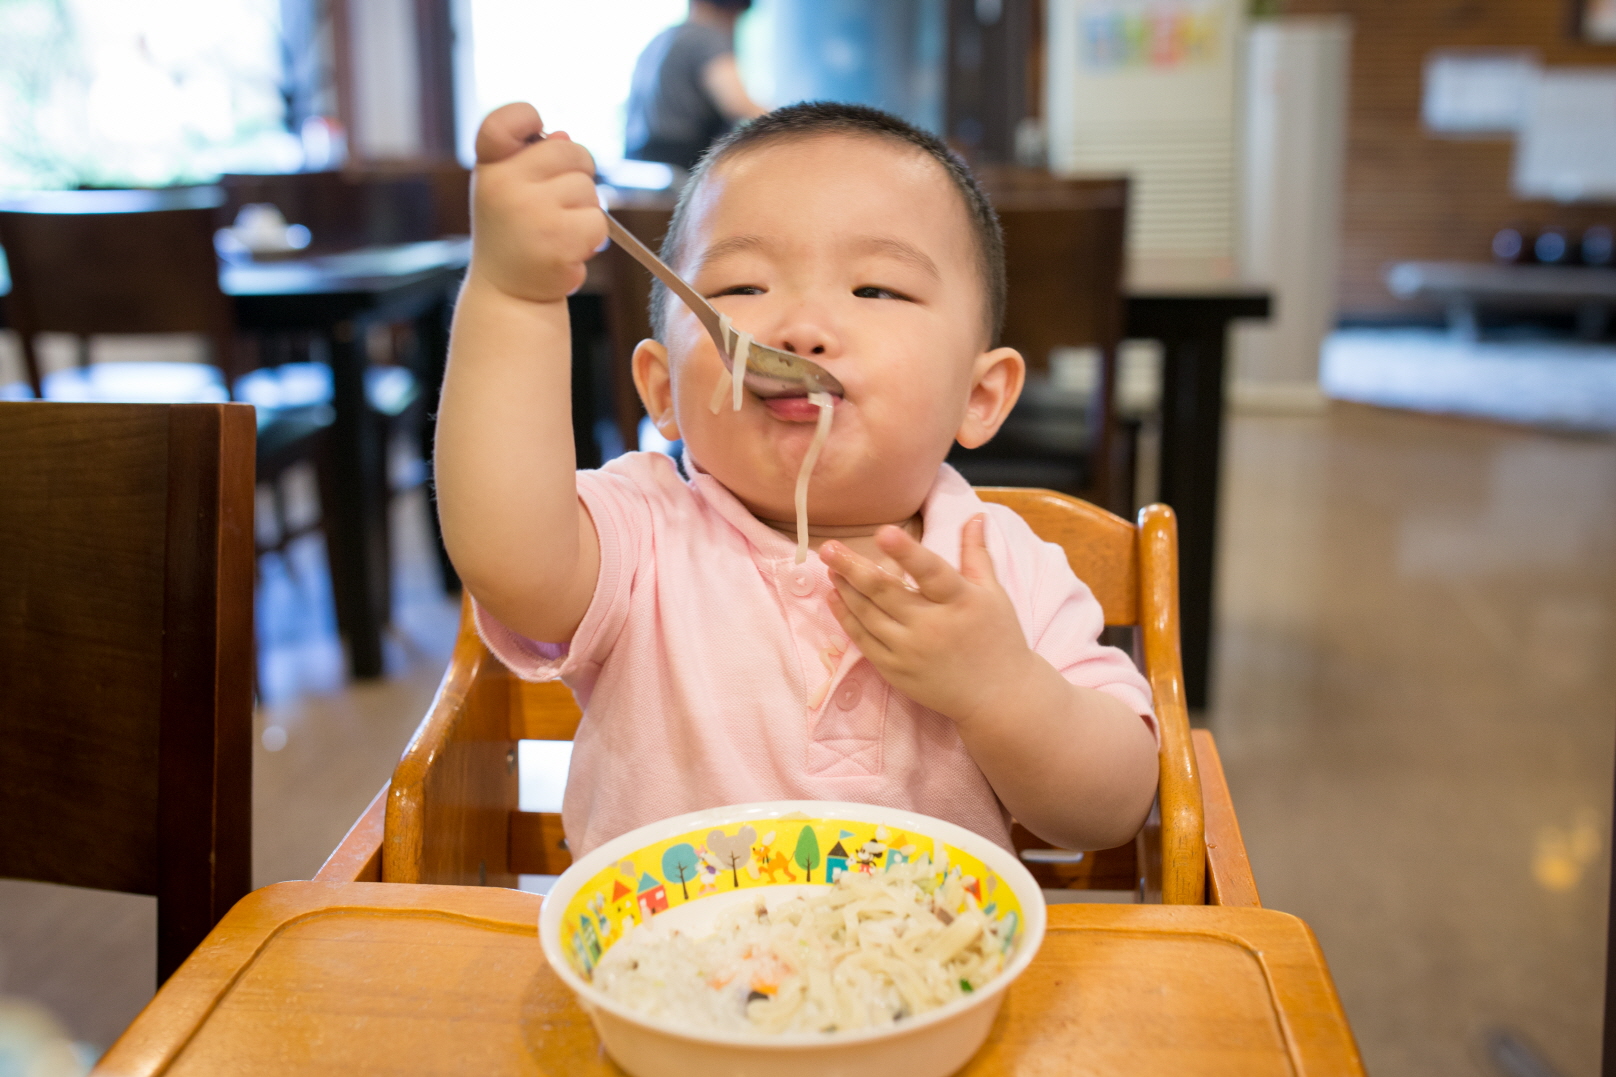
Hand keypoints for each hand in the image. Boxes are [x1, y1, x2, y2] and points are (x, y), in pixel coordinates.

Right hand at [469, 102, 605, 304]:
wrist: (507, 293)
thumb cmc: (514, 233)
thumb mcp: (511, 189)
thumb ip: (533, 159)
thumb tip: (563, 136)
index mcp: (490, 166)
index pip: (504, 121)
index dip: (527, 116)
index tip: (538, 128)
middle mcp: (504, 184)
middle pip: (571, 151)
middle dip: (577, 174)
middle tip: (557, 203)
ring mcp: (530, 212)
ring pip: (589, 190)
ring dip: (584, 211)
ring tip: (556, 233)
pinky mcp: (557, 241)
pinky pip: (598, 222)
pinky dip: (591, 239)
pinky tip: (566, 251)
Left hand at [821, 514, 1034, 723]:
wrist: (998, 697)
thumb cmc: (998, 638)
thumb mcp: (994, 593)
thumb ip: (976, 553)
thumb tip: (974, 515)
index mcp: (961, 601)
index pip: (931, 572)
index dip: (907, 553)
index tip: (883, 532)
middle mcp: (933, 627)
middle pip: (886, 592)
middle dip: (853, 567)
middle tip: (828, 546)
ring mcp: (911, 651)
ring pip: (868, 614)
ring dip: (845, 588)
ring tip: (829, 564)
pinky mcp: (895, 670)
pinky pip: (863, 640)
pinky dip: (846, 617)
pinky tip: (834, 596)